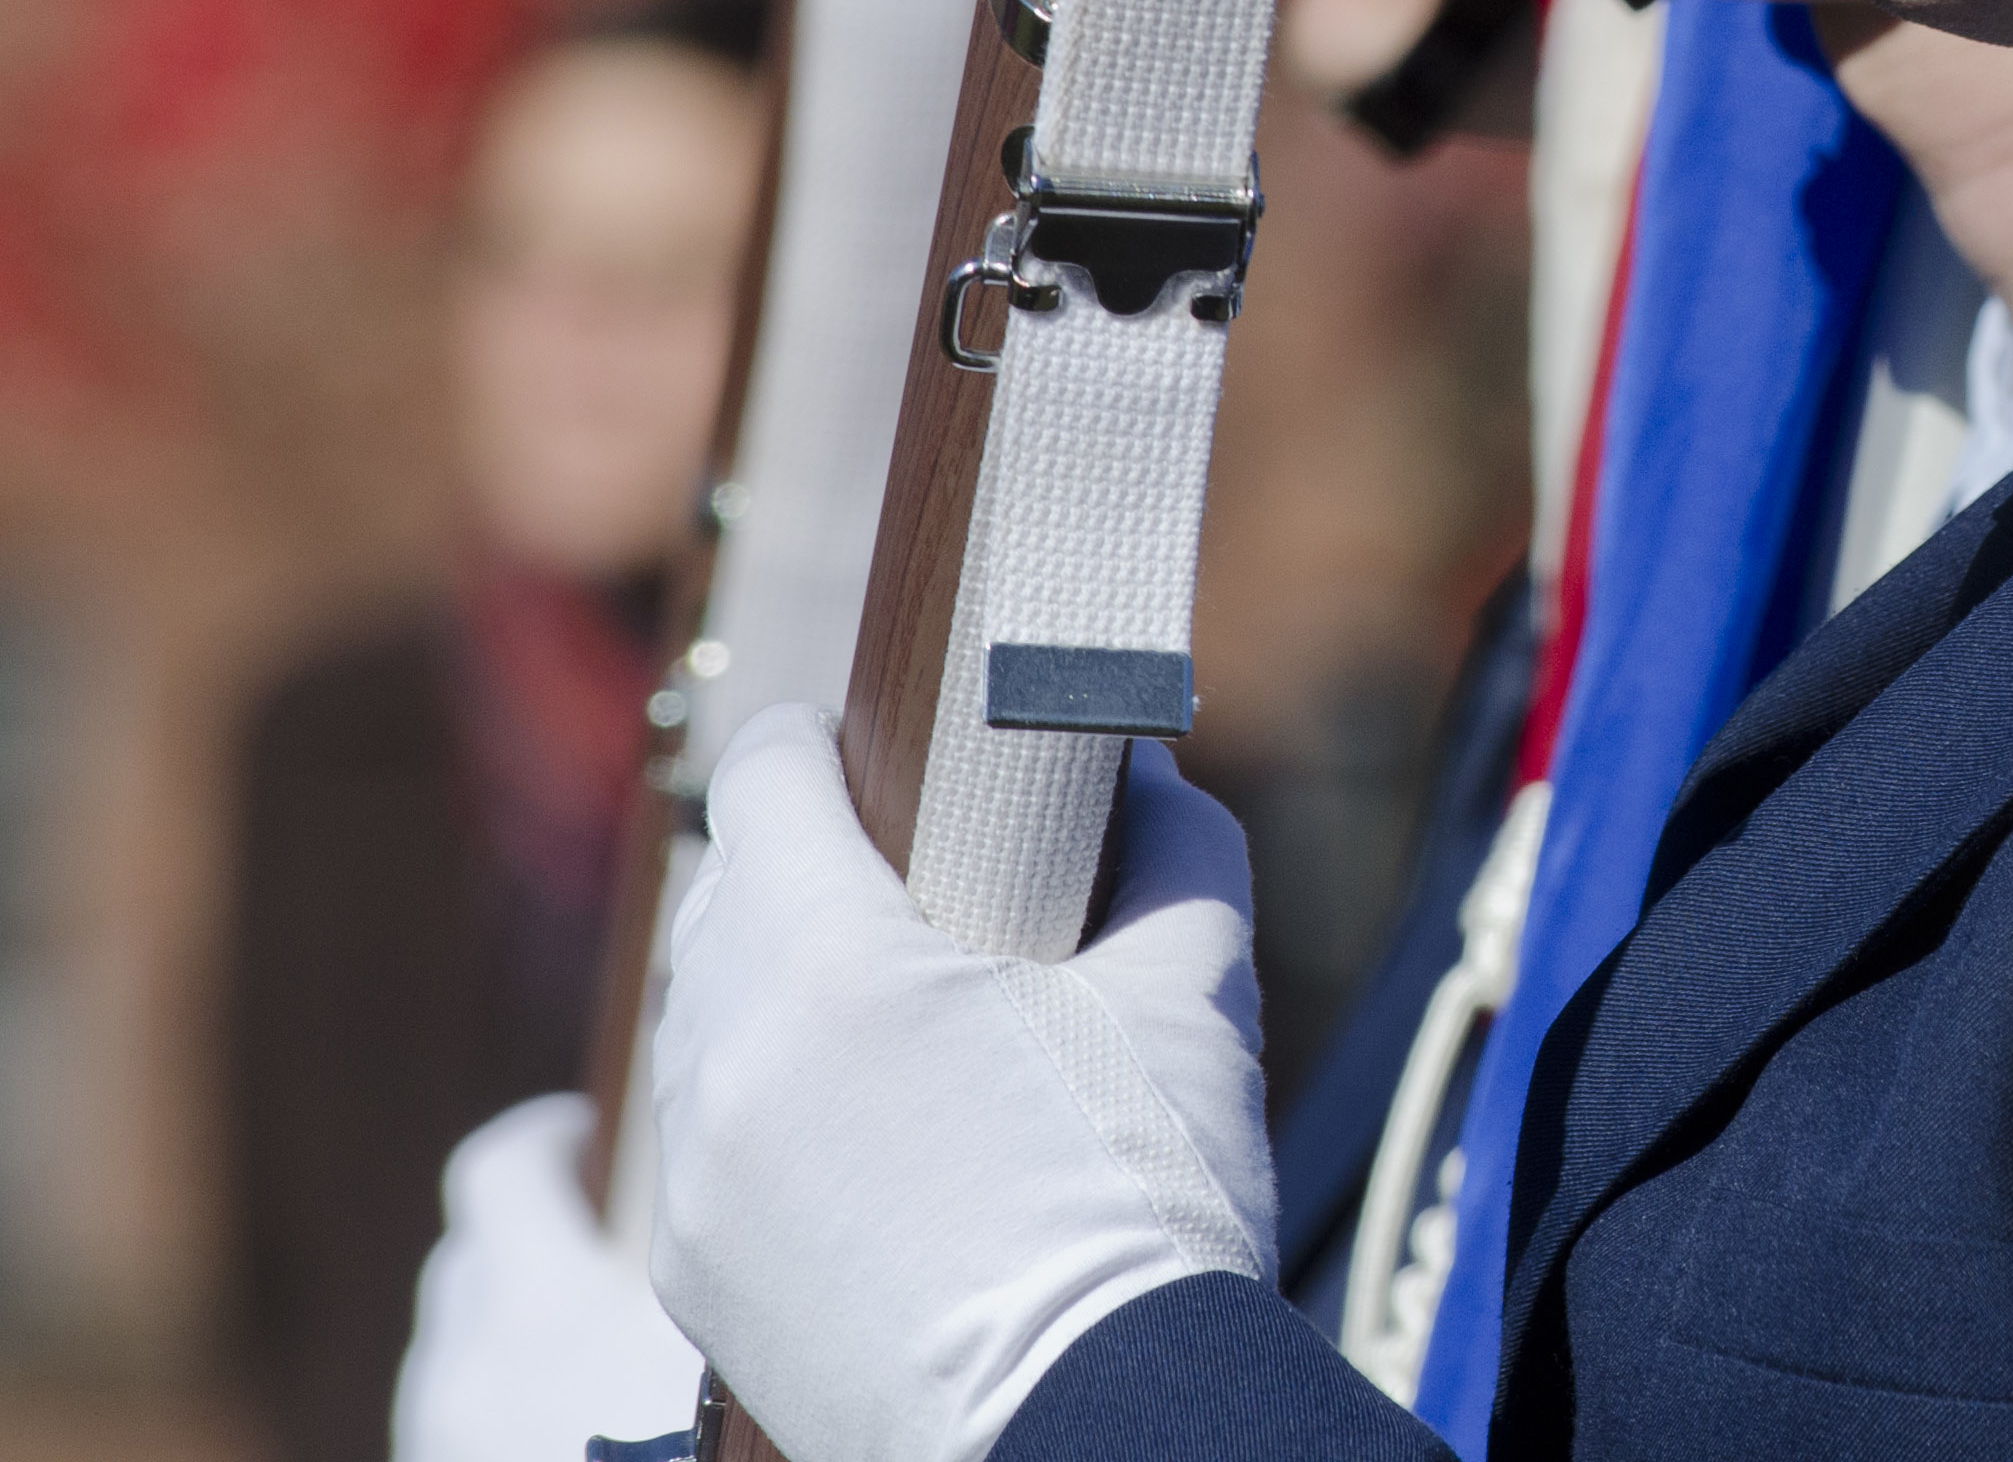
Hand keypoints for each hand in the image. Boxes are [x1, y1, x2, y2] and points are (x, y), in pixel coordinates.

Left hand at [389, 1091, 704, 1461]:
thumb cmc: (707, 1452)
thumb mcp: (738, 1338)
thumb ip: (724, 1259)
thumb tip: (739, 1195)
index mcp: (536, 1307)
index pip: (497, 1173)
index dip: (541, 1140)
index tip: (584, 1135)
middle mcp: (461, 1377)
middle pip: (465, 1270)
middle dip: (521, 1242)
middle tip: (602, 1245)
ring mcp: (438, 1454)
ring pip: (455, 1368)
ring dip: (508, 1343)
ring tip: (595, 1364)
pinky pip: (457, 1439)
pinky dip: (501, 1420)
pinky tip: (572, 1445)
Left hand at [647, 705, 1273, 1461]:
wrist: (1090, 1425)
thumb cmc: (1146, 1210)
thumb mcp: (1194, 994)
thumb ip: (1171, 844)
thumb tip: (1142, 772)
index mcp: (834, 968)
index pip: (769, 782)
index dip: (821, 743)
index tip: (868, 747)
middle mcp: (730, 1064)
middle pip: (722, 896)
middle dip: (798, 864)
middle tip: (895, 873)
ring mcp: (696, 1182)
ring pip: (696, 1020)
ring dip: (765, 983)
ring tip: (874, 1004)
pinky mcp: (694, 1275)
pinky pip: (697, 1137)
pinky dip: (755, 1098)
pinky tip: (850, 1121)